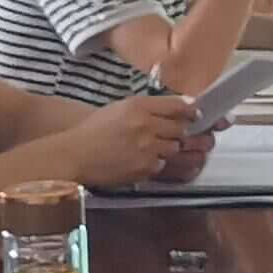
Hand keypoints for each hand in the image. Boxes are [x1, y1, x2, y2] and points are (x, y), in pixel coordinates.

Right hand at [58, 92, 199, 189]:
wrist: (76, 155)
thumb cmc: (95, 130)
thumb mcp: (121, 108)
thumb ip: (150, 106)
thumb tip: (181, 104)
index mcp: (139, 106)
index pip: (177, 106)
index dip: (191, 110)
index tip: (196, 114)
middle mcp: (145, 125)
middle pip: (181, 128)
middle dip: (188, 132)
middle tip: (190, 134)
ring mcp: (147, 148)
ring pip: (176, 148)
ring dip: (176, 148)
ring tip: (168, 148)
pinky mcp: (145, 168)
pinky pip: (164, 165)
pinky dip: (162, 163)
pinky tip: (153, 160)